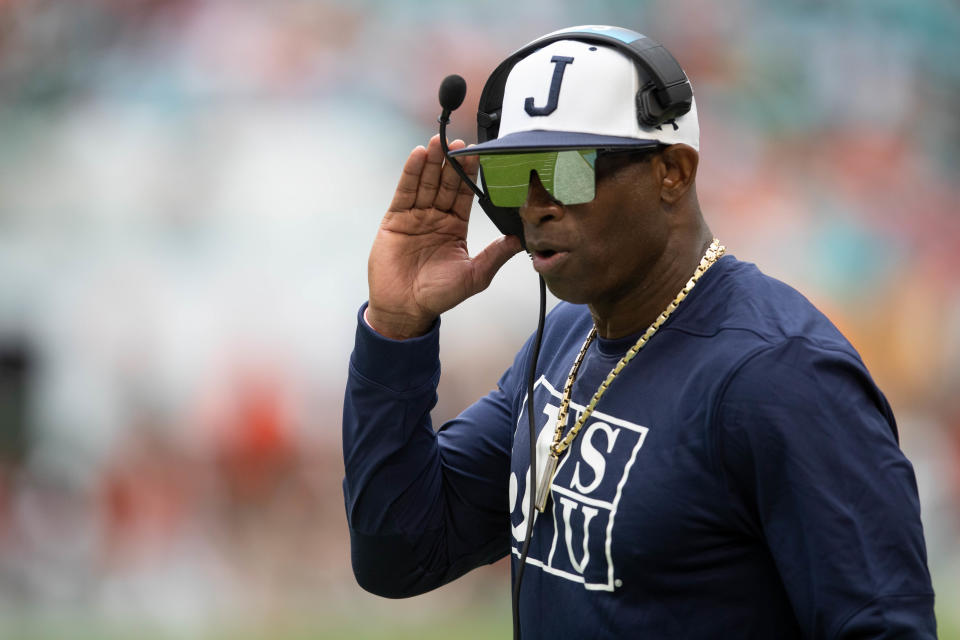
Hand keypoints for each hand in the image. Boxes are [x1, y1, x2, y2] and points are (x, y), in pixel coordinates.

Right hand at [367, 134, 522, 339]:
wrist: (405, 308)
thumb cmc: (438, 296)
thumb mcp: (474, 275)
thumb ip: (495, 255)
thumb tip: (520, 240)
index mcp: (456, 227)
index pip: (466, 194)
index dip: (470, 175)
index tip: (477, 155)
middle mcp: (436, 218)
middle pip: (445, 183)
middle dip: (451, 162)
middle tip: (457, 142)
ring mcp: (415, 216)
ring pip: (426, 183)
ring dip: (431, 162)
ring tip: (438, 142)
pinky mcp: (396, 219)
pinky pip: (405, 192)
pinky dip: (411, 174)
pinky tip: (418, 156)